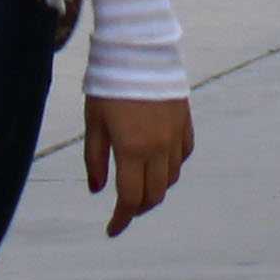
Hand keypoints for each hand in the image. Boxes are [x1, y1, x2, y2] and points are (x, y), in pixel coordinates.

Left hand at [82, 94, 191, 233]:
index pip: (130, 198)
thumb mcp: (94, 123)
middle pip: (154, 194)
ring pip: (171, 178)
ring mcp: (175, 135)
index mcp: (132, 150)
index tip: (112, 229)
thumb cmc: (109, 85)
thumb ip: (95, 159)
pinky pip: (184, 155)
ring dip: (156, 189)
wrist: (139, 49)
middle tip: (124, 209)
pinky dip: (172, 167)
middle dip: (138, 208)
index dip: (121, 219)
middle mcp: (158, 148)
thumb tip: (97, 190)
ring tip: (140, 186)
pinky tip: (160, 162)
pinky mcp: (185, 122)